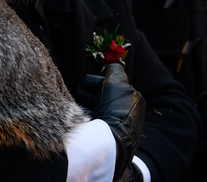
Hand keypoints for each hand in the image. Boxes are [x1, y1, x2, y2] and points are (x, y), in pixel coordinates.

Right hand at [81, 64, 145, 180]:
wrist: (109, 140)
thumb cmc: (115, 110)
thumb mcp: (117, 82)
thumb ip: (114, 70)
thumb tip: (109, 67)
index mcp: (133, 101)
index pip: (112, 86)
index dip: (97, 82)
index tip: (83, 82)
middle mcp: (126, 114)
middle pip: (103, 98)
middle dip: (89, 93)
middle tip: (77, 91)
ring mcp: (116, 127)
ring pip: (96, 109)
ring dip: (84, 103)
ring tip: (73, 101)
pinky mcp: (104, 137)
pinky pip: (91, 121)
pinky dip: (83, 115)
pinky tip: (75, 113)